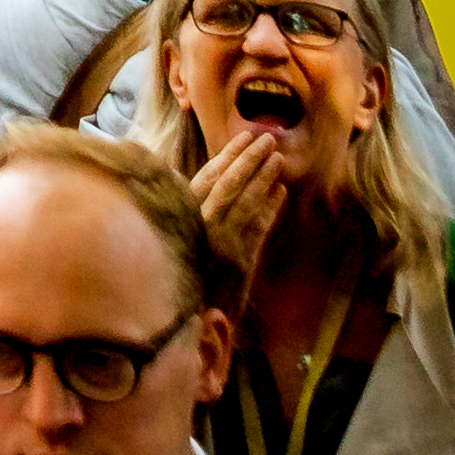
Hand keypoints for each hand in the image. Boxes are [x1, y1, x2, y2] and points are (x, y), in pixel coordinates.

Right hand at [186, 115, 307, 269]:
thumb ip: (183, 211)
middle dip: (249, 160)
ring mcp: (222, 244)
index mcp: (183, 216)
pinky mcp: (240, 263)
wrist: (193, 317)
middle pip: (228, 185)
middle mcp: (200, 226)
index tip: (243, 138)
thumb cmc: (182, 275)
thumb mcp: (173, 237)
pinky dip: (270, 209)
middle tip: (268, 139)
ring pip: (245, 203)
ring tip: (279, 159)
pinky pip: (258, 229)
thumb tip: (181, 177)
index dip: (227, 156)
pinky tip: (281, 192)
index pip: (207, 178)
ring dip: (263, 179)